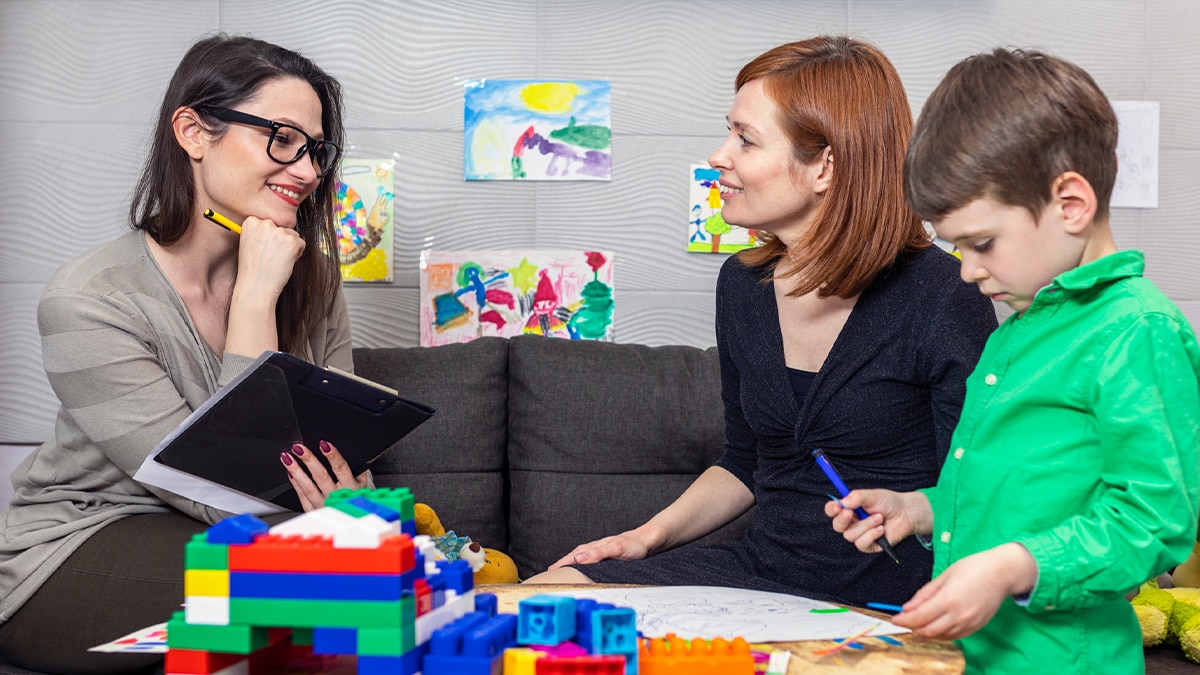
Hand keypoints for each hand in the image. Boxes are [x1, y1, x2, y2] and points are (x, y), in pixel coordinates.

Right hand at [235, 215, 305, 302]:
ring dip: (289, 248)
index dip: (270, 238)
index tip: (263, 249)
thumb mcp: (249, 243)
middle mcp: (265, 224)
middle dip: (281, 241)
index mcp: (251, 222)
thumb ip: (260, 232)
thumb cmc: (253, 269)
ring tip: (276, 261)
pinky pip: (301, 244)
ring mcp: (279, 232)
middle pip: (282, 228)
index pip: (270, 223)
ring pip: (293, 235)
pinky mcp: (292, 242)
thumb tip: (275, 227)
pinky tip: (284, 263)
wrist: (256, 286)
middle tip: (270, 256)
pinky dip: (297, 254)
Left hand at [280, 440, 372, 511]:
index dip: (333, 456)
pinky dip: (296, 484)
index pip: (341, 469)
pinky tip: (291, 473)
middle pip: (321, 477)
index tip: (324, 444)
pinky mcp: (314, 511)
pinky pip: (302, 497)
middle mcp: (336, 497)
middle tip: (300, 448)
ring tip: (288, 458)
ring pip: (308, 487)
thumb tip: (351, 449)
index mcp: (352, 488)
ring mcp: (323, 505)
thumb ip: (358, 467)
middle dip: (309, 460)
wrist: (355, 516)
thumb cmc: (357, 496)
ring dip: (297, 471)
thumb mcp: (365, 482)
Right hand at [546, 528, 657, 569]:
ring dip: (569, 563)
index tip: (549, 574)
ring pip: (579, 557)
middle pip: (573, 556)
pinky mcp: (605, 554)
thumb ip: (598, 553)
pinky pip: (588, 559)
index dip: (561, 565)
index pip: (572, 557)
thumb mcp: (617, 549)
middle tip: (549, 575)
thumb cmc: (634, 545)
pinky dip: (579, 563)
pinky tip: (581, 567)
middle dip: (560, 565)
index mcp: (594, 547)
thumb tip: (579, 558)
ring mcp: (599, 550)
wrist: (648, 540)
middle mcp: (594, 548)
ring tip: (560, 571)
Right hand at [826, 489, 929, 553]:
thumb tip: (843, 502)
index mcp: (849, 509)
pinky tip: (881, 529)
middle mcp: (852, 523)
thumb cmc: (888, 502)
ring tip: (879, 518)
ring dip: (865, 525)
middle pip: (837, 526)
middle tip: (850, 513)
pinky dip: (871, 535)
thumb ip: (857, 497)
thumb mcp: (873, 495)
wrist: (906, 513)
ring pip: (850, 535)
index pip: (832, 510)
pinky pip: (861, 544)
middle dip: (843, 520)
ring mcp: (860, 535)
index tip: (837, 506)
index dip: (831, 509)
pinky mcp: (869, 545)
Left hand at [892, 543, 1037, 639]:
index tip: (894, 618)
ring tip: (917, 621)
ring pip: (939, 636)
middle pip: (927, 630)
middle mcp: (958, 614)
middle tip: (904, 619)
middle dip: (911, 627)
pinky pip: (953, 636)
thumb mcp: (944, 575)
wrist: (1002, 573)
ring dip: (925, 631)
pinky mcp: (975, 627)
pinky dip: (939, 633)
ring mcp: (968, 623)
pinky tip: (934, 624)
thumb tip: (907, 607)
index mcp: (948, 599)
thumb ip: (924, 594)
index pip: (919, 617)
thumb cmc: (974, 568)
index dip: (903, 620)